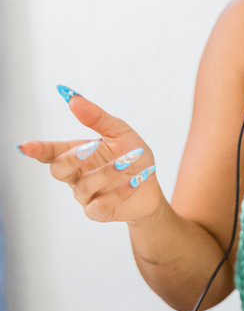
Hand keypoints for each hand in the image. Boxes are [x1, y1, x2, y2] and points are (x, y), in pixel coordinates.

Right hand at [17, 87, 160, 223]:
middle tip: (91, 147)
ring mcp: (86, 195)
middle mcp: (77, 175)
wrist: (152, 186)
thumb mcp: (119, 132)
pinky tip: (135, 181)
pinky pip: (101, 205)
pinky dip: (119, 191)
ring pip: (84, 186)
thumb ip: (97, 118)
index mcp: (78, 154)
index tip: (25, 146)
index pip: (51, 152)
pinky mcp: (98, 212)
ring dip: (107, 172)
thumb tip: (73, 98)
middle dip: (72, 158)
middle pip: (58, 170)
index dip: (37, 150)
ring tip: (128, 162)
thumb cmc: (133, 157)